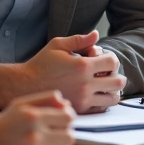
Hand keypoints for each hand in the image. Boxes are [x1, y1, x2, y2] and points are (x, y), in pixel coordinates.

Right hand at [0, 32, 126, 113]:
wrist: (25, 86)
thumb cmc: (41, 64)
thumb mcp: (57, 45)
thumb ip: (79, 40)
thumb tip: (96, 34)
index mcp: (82, 66)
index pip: (113, 62)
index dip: (111, 59)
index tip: (103, 59)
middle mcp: (85, 84)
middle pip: (118, 82)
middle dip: (116, 75)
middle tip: (107, 73)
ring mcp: (83, 99)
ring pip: (113, 99)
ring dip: (112, 91)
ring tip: (103, 86)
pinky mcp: (79, 110)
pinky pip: (102, 109)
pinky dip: (103, 102)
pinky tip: (94, 95)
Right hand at [0, 91, 75, 144]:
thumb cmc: (7, 122)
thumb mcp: (22, 104)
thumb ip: (46, 99)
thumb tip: (67, 104)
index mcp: (33, 117)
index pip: (68, 117)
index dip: (67, 116)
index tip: (61, 118)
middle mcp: (35, 136)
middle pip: (70, 136)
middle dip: (65, 132)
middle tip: (55, 131)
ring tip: (48, 141)